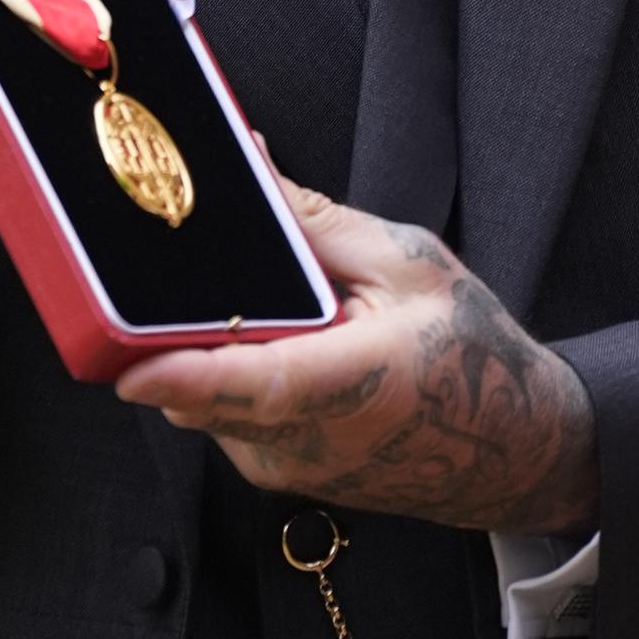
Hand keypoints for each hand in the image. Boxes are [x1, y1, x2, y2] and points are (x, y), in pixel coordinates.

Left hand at [114, 181, 597, 537]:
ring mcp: (287, 468)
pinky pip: (220, 415)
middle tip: (146, 269)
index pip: (256, 386)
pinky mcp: (274, 473)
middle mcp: (308, 443)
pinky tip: (265, 336)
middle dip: (173, 331)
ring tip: (243, 298)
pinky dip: (223, 373)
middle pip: (204, 388)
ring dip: (204, 349)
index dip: (189, 376)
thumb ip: (317, 223)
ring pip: (203, 401)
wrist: (509, 445)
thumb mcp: (407, 262)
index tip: (129, 368)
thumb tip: (247, 164)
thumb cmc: (468, 346)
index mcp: (353, 386)